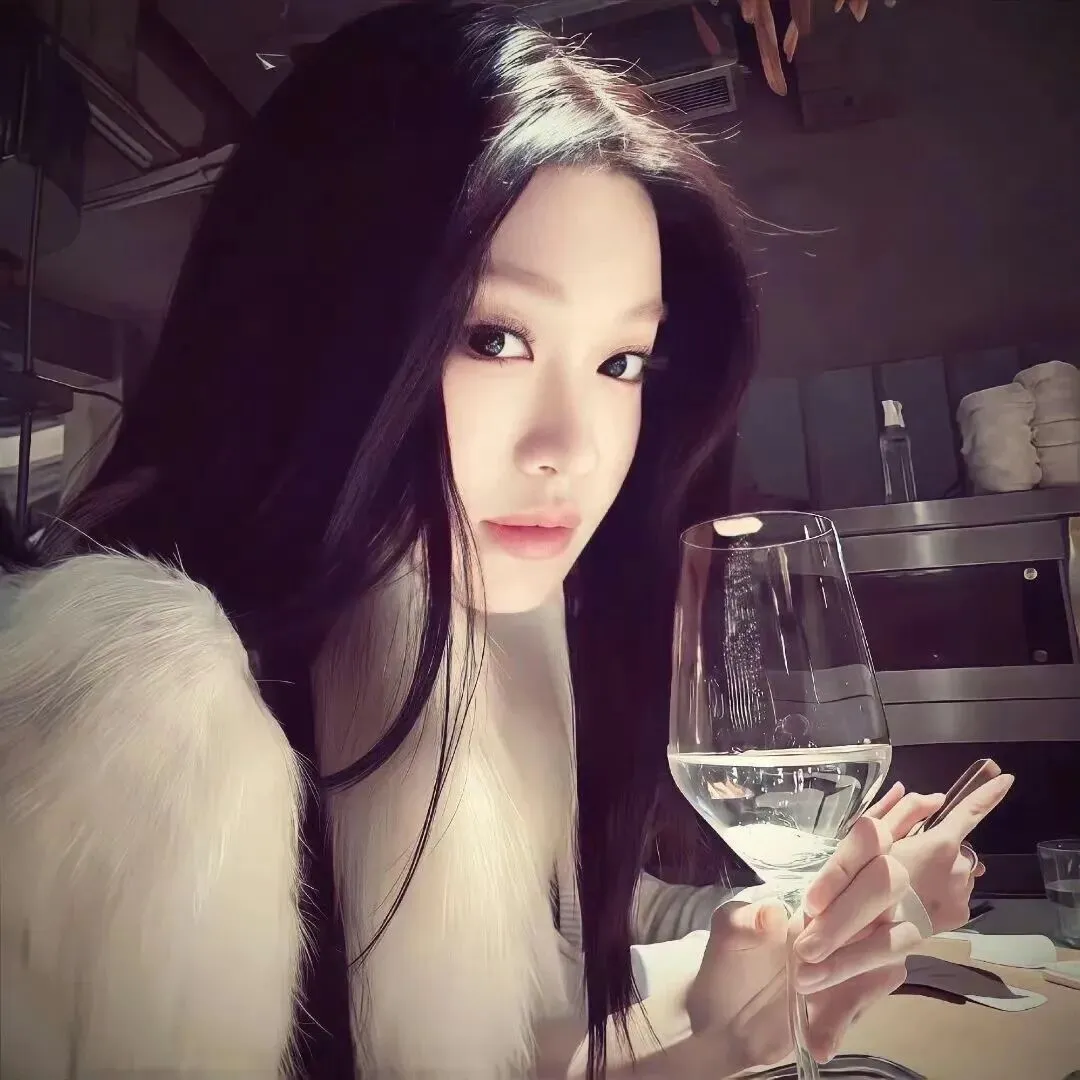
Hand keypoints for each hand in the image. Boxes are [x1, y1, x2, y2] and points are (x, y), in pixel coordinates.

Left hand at [686, 817, 918, 1069]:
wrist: (728, 1023)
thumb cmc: (731, 963)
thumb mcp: (727, 936)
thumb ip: (745, 921)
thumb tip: (771, 912)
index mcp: (818, 884)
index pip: (860, 847)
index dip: (846, 867)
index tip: (811, 905)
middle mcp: (848, 909)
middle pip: (885, 887)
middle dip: (848, 920)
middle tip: (804, 953)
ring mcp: (861, 950)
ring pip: (890, 944)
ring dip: (849, 968)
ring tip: (803, 988)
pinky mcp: (861, 992)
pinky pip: (872, 996)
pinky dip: (844, 1018)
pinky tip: (818, 1039)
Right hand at [866, 776, 1013, 933]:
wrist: (870, 929)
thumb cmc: (870, 877)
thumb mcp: (878, 836)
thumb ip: (907, 811)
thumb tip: (936, 798)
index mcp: (940, 843)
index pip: (970, 811)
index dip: (989, 793)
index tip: (1006, 778)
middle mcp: (960, 867)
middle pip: (958, 847)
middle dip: (943, 848)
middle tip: (913, 860)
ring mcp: (963, 893)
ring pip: (960, 871)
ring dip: (945, 872)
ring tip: (914, 884)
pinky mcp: (962, 914)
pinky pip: (958, 893)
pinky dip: (944, 891)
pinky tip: (921, 899)